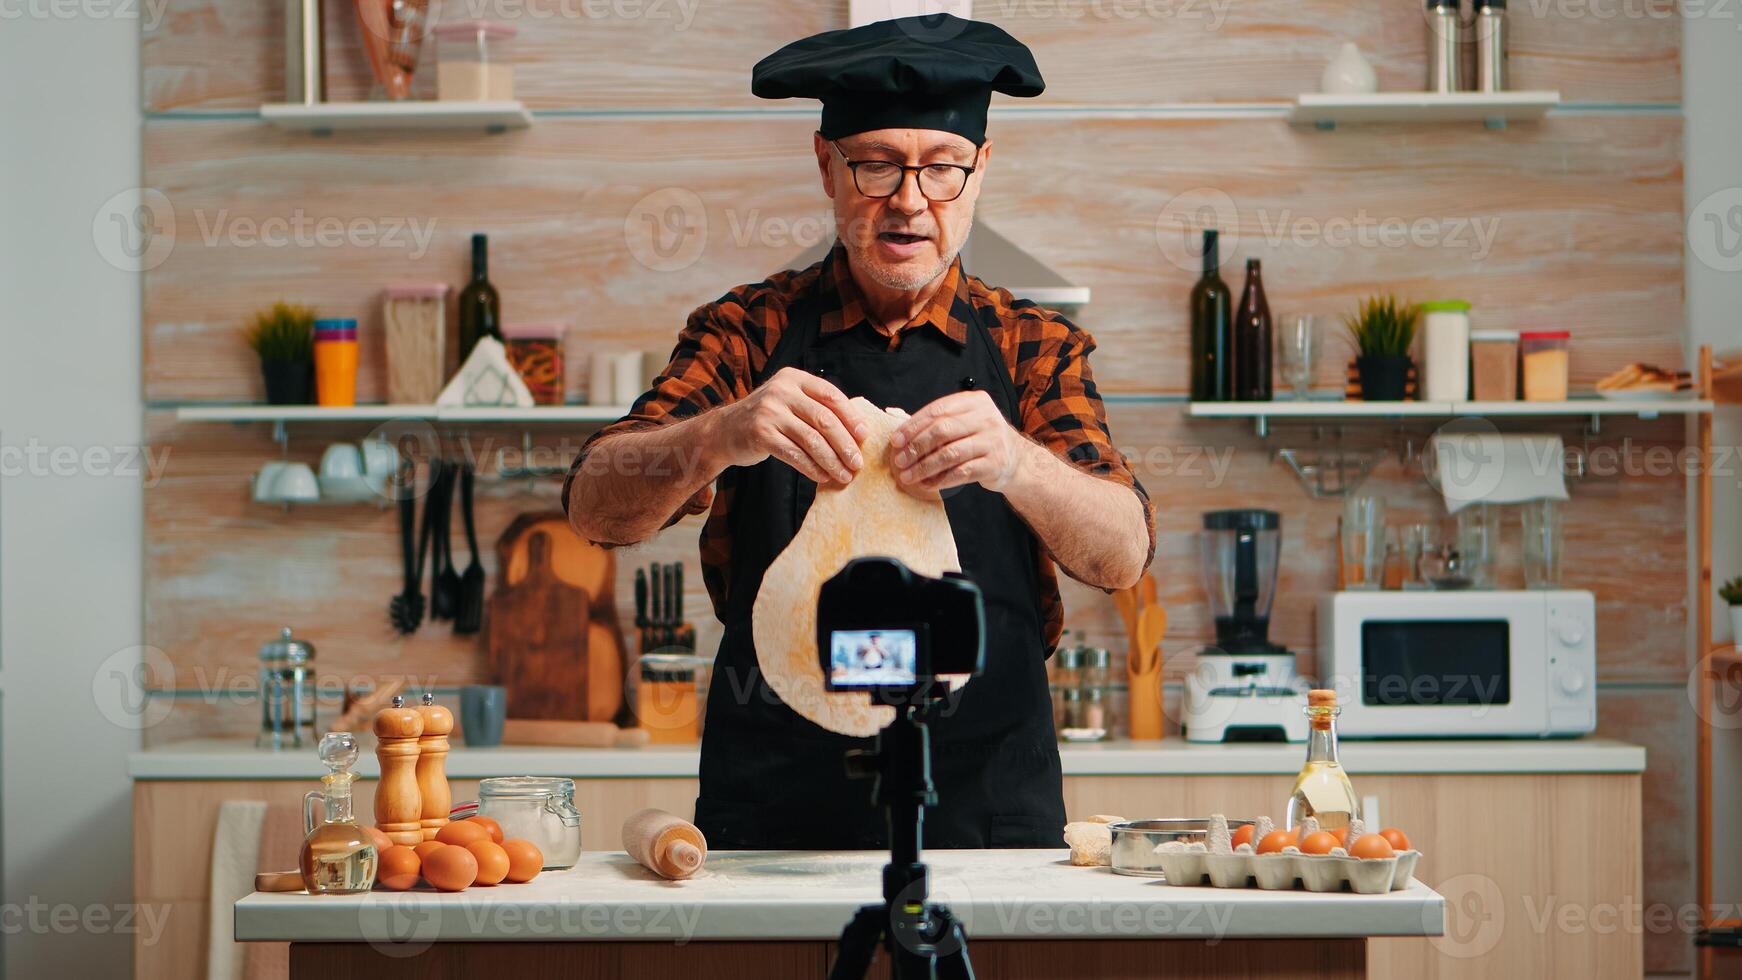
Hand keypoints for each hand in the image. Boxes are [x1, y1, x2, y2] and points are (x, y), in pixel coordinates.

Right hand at [717, 367, 866, 484]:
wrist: (724, 431)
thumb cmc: (767, 418)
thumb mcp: (789, 401)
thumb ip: (816, 407)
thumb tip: (857, 431)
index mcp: (794, 378)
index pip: (830, 395)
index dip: (851, 416)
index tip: (864, 436)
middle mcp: (781, 391)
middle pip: (824, 419)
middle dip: (845, 444)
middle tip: (858, 463)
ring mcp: (769, 412)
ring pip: (811, 440)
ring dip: (832, 461)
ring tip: (844, 475)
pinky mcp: (761, 435)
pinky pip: (794, 455)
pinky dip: (812, 468)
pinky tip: (822, 476)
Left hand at [889, 390, 1028, 493]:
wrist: (1016, 461)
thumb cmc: (981, 440)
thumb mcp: (964, 423)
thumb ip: (936, 422)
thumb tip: (896, 425)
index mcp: (974, 402)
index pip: (937, 410)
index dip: (913, 426)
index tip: (896, 440)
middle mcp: (986, 418)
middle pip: (943, 430)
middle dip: (916, 447)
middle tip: (900, 460)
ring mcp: (992, 441)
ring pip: (950, 453)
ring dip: (924, 466)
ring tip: (908, 476)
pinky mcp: (995, 464)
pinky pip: (962, 473)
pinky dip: (941, 480)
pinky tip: (928, 484)